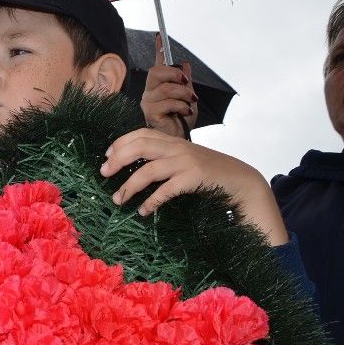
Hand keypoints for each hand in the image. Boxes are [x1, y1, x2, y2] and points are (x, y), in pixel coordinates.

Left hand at [101, 128, 288, 244]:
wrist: (240, 179)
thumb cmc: (207, 172)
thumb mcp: (183, 159)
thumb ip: (163, 158)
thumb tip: (134, 168)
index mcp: (173, 141)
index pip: (141, 133)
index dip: (120, 143)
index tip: (106, 157)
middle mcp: (177, 147)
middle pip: (140, 146)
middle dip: (118, 159)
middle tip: (103, 174)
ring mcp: (186, 161)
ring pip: (148, 170)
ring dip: (129, 186)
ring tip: (118, 199)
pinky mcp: (194, 177)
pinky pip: (166, 190)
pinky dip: (151, 201)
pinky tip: (143, 211)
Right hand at [140, 34, 196, 137]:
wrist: (180, 140)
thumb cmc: (181, 122)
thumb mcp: (189, 97)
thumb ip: (186, 81)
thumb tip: (184, 65)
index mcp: (159, 86)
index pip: (158, 64)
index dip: (158, 50)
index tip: (160, 36)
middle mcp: (150, 92)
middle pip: (156, 71)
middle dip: (175, 75)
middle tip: (186, 83)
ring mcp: (148, 103)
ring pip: (166, 87)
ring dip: (183, 94)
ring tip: (189, 103)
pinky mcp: (150, 113)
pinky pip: (168, 102)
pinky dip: (181, 106)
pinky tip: (185, 112)